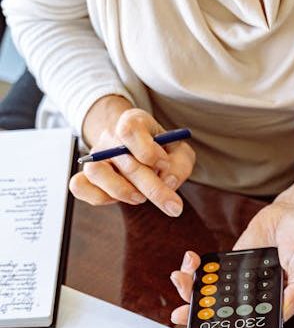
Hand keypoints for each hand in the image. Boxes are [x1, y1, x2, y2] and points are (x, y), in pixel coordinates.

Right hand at [70, 97, 195, 216]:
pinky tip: (119, 199)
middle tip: (173, 206)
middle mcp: (110, 138)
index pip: (129, 130)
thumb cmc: (161, 152)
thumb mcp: (180, 152)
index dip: (149, 152)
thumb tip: (167, 181)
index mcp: (133, 122)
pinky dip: (99, 197)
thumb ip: (180, 164)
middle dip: (153, 187)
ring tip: (141, 197)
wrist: (137, 151)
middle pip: (123, 160)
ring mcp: (95, 157)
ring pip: (96, 172)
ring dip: (123, 191)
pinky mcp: (86, 177)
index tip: (164, 164)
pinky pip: (79, 186)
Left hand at [169, 201, 293, 325]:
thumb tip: (281, 314)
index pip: (243, 325)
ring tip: (182, 278)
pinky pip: (209, 272)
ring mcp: (239, 281)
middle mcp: (253, 297)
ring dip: (190, 289)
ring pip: (210, 293)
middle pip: (220, 312)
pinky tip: (191, 262)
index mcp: (271, 305)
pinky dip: (196, 269)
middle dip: (196, 313)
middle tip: (181, 312)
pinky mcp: (230, 264)